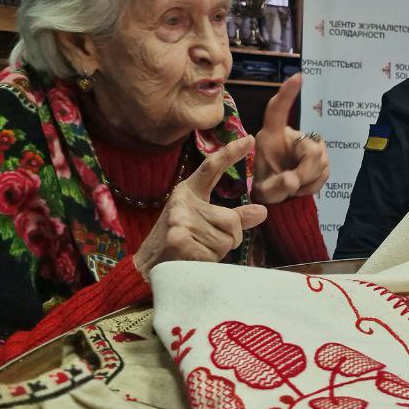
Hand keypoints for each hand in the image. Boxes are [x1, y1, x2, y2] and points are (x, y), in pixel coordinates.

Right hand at [133, 135, 267, 275]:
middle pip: (231, 220)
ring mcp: (180, 220)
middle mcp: (183, 202)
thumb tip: (263, 212)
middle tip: (208, 245)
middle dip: (230, 239)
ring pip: (226, 241)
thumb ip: (233, 217)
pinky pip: (213, 255)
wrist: (146, 269)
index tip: (249, 140)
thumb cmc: (177, 244)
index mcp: (188, 193)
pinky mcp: (179, 239)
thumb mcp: (203, 223)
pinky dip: (208, 264)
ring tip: (196, 254)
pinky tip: (191, 262)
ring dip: (217, 254)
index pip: (211, 168)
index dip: (230, 153)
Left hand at [252, 74, 330, 203]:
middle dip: (305, 171)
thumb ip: (277, 186)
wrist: (279, 199)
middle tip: (294, 186)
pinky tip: (304, 186)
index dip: (287, 94)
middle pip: (309, 148)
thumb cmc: (267, 186)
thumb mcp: (266, 191)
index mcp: (271, 136)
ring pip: (320, 159)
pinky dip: (315, 183)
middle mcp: (292, 136)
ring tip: (294, 187)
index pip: (277, 110)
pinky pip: (325, 169)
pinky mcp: (321, 156)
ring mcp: (309, 145)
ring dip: (309, 179)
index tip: (299, 77)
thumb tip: (293, 181)